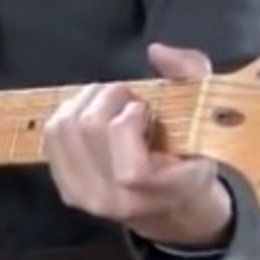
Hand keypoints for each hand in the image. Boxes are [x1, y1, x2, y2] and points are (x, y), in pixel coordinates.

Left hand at [42, 43, 231, 246]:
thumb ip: (191, 75)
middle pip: (90, 132)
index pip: (131, 169)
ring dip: (85, 101)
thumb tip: (157, 52)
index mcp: (161, 192)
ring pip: (64, 130)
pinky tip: (89, 112)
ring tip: (108, 101)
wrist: (172, 207)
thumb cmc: (192, 159)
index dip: (129, 124)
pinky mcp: (67, 189)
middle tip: (125, 94)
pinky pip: (52, 138)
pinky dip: (68, 114)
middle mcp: (116, 201)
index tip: (141, 107)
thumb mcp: (207, 117)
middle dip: (108, 97)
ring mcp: (86, 198)